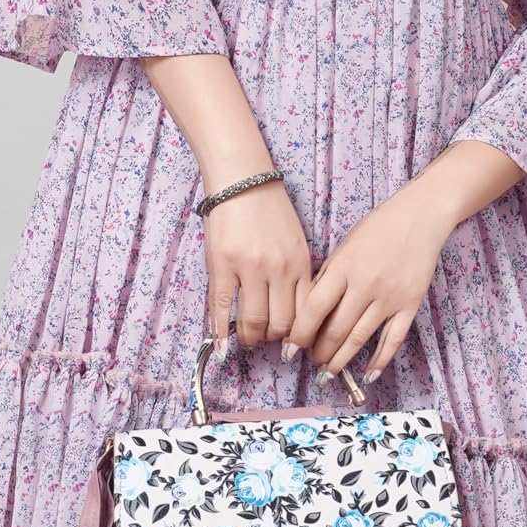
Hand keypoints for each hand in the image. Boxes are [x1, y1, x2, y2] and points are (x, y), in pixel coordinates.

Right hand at [201, 175, 315, 353]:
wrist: (242, 180)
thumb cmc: (270, 208)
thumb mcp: (296, 241)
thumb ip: (298, 274)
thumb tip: (294, 311)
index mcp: (300, 263)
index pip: (305, 312)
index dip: (298, 335)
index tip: (290, 343)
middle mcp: (278, 269)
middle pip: (280, 322)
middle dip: (273, 338)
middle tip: (265, 340)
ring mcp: (249, 268)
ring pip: (254, 320)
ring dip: (250, 338)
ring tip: (246, 340)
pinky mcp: (222, 265)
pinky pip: (222, 306)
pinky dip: (221, 331)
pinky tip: (221, 346)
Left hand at [281, 180, 454, 381]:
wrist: (420, 217)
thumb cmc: (377, 229)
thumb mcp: (344, 247)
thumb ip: (328, 277)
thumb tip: (309, 313)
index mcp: (343, 267)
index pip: (315, 309)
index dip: (300, 334)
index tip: (290, 349)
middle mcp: (365, 285)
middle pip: (336, 329)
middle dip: (319, 351)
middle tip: (311, 362)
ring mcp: (390, 297)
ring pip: (359, 338)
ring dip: (341, 360)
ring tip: (328, 373)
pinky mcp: (410, 305)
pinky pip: (393, 339)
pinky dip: (379, 360)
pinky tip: (367, 375)